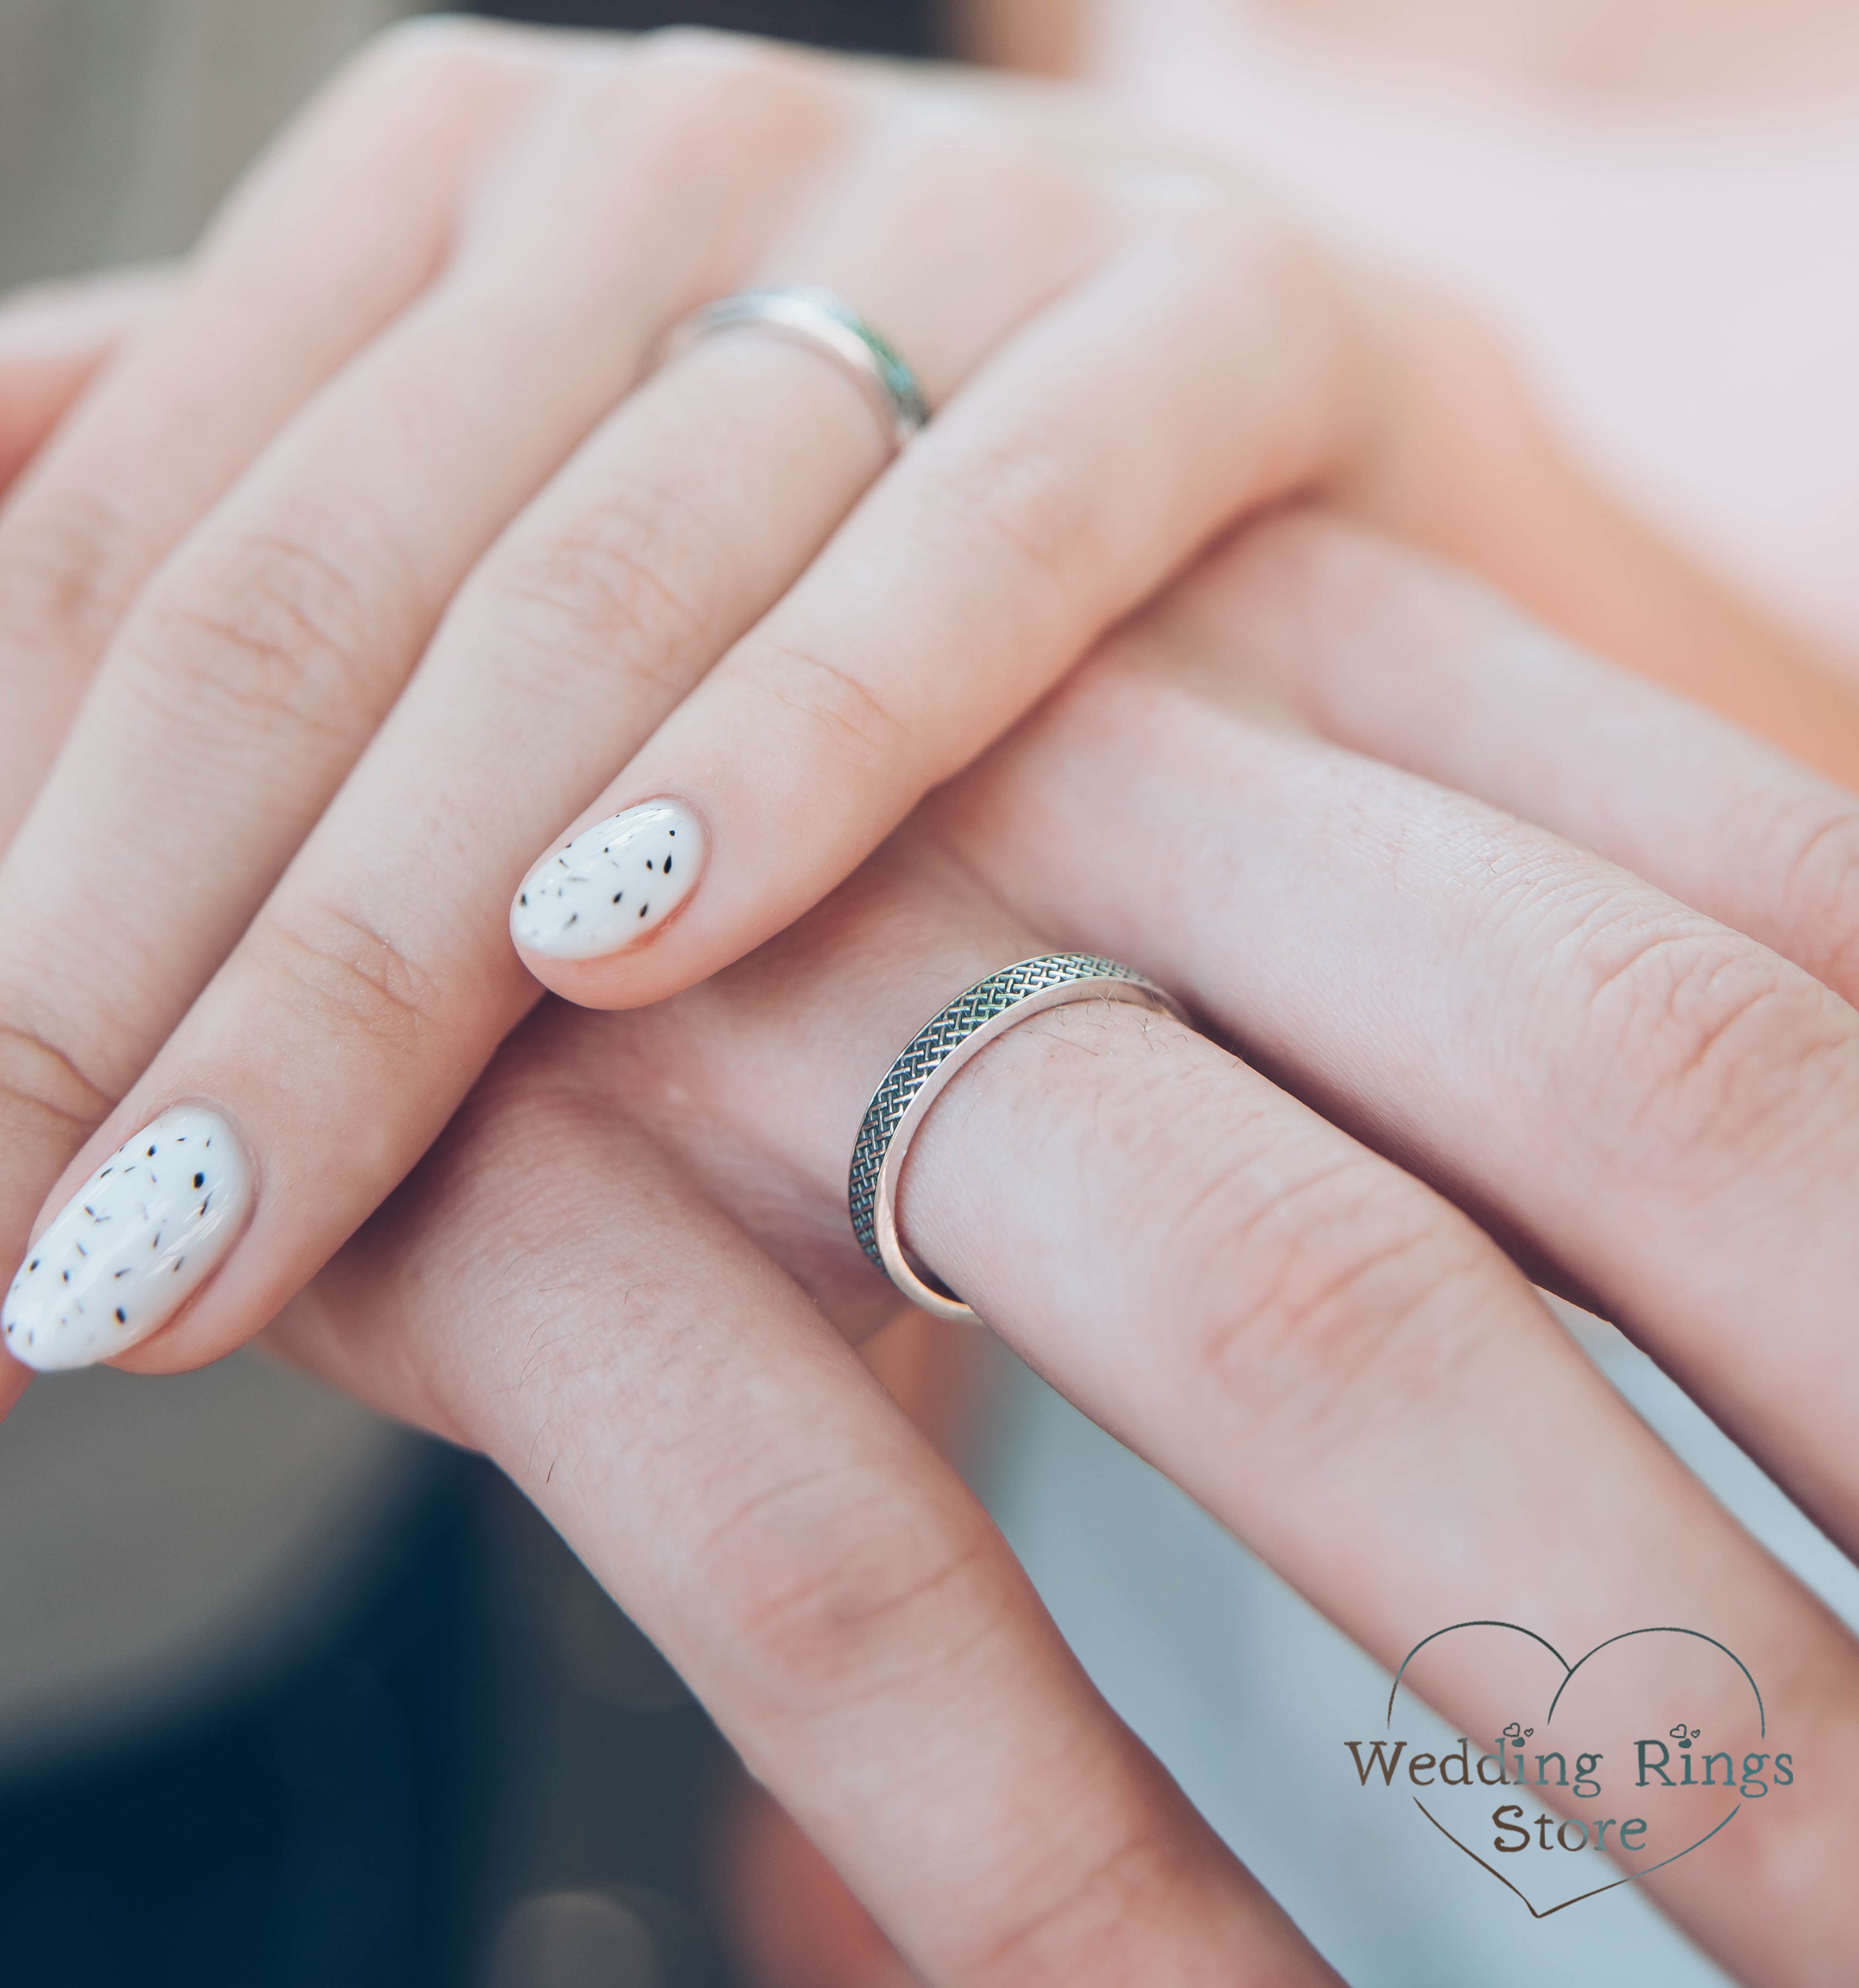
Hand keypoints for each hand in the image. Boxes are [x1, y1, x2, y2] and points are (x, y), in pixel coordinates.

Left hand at [11, 16, 1858, 1384]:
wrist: (1304, 438)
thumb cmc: (869, 550)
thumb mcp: (539, 533)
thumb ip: (260, 578)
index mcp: (440, 178)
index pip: (123, 547)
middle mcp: (662, 149)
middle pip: (313, 596)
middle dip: (125, 975)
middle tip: (32, 1291)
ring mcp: (945, 200)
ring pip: (594, 593)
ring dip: (376, 954)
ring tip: (209, 1236)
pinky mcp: (1213, 310)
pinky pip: (986, 545)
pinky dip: (802, 741)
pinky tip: (622, 954)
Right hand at [277, 519, 1858, 1985]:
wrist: (314, 787)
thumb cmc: (800, 830)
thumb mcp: (1144, 780)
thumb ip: (1456, 891)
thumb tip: (1818, 1029)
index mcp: (1267, 612)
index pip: (1767, 894)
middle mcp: (1076, 752)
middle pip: (1628, 1082)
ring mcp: (792, 972)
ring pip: (1303, 1313)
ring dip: (1636, 1694)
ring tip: (1838, 1977)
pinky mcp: (530, 1196)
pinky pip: (843, 1559)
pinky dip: (1071, 1860)